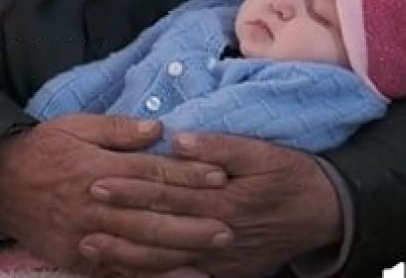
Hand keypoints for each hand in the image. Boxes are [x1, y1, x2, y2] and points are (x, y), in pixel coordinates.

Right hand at [0, 114, 230, 274]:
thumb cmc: (43, 147)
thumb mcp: (76, 125)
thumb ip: (117, 129)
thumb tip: (157, 128)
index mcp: (98, 169)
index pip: (152, 173)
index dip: (187, 175)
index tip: (219, 175)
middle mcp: (95, 206)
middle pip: (152, 216)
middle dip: (192, 222)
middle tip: (228, 226)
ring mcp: (86, 237)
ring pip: (139, 248)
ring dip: (178, 252)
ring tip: (211, 251)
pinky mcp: (78, 259)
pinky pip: (118, 271)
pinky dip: (148, 276)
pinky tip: (175, 276)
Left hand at [85, 132, 341, 277]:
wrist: (323, 213)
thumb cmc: (290, 174)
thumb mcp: (262, 152)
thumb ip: (220, 147)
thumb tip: (180, 141)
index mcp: (222, 198)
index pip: (166, 191)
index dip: (130, 186)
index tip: (97, 179)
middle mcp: (215, 234)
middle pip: (158, 228)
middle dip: (118, 222)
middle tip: (82, 215)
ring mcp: (219, 260)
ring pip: (165, 260)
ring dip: (125, 255)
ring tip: (90, 248)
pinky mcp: (223, 274)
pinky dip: (153, 277)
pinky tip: (127, 273)